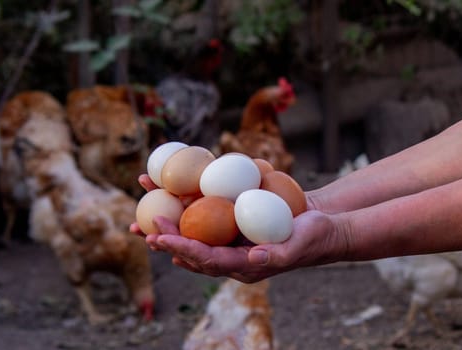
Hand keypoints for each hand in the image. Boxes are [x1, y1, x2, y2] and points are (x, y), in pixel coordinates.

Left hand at [146, 210, 348, 282]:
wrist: (321, 223)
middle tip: (140, 229)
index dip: (182, 248)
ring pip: (192, 232)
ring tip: (140, 214)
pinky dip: (184, 204)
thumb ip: (278, 255)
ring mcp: (229, 238)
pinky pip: (203, 214)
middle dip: (164, 240)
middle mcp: (230, 254)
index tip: (160, 237)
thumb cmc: (314, 236)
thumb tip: (254, 257)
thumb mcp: (300, 244)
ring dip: (167, 223)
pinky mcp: (230, 221)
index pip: (206, 260)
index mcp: (243, 265)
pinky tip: (167, 193)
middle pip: (191, 250)